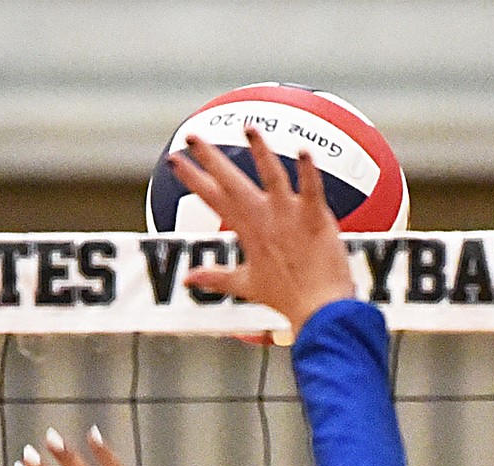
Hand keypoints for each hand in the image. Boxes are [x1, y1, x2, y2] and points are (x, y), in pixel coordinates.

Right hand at [170, 128, 354, 335]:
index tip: (175, 160)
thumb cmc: (287, 298)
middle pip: (233, 182)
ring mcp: (289, 215)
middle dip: (210, 157)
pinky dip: (308, 171)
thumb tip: (187, 280)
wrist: (318, 308)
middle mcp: (264, 218)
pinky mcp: (314, 217)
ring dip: (260, 150)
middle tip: (192, 137)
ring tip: (248, 128)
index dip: (193, 178)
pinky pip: (311, 188)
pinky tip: (304, 150)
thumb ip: (216, 278)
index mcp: (247, 230)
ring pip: (272, 175)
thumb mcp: (247, 286)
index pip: (213, 198)